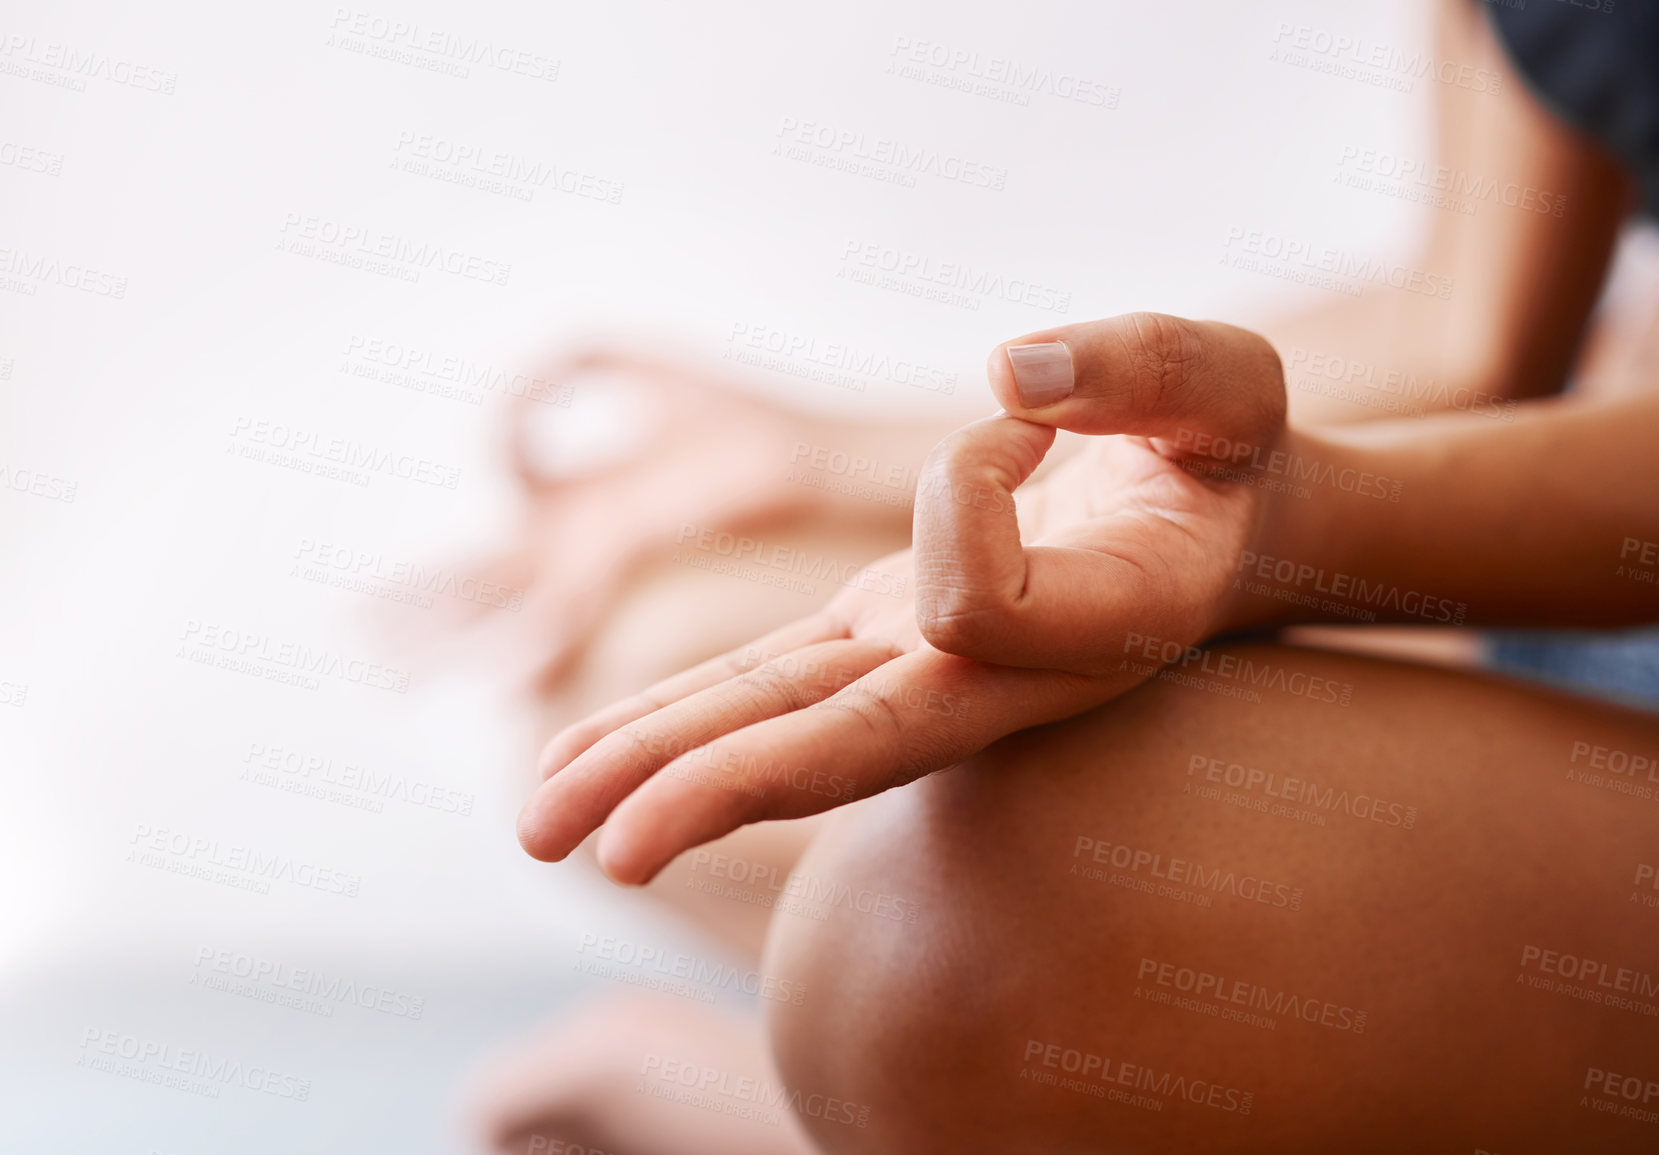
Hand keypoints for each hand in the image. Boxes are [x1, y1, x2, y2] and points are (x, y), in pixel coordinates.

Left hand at [516, 313, 1288, 882]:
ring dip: (657, 773)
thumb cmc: (1226, 457)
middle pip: (843, 748)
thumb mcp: (1223, 388)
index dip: (967, 491)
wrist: (1217, 532)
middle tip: (596, 852)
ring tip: (534, 823)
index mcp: (1089, 632)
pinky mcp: (871, 647)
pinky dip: (675, 722)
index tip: (1024, 420)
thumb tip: (1009, 373)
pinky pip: (763, 693)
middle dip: (716, 791)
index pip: (979, 603)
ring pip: (778, 732)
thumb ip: (1145, 373)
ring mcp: (919, 672)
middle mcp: (994, 681)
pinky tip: (588, 757)